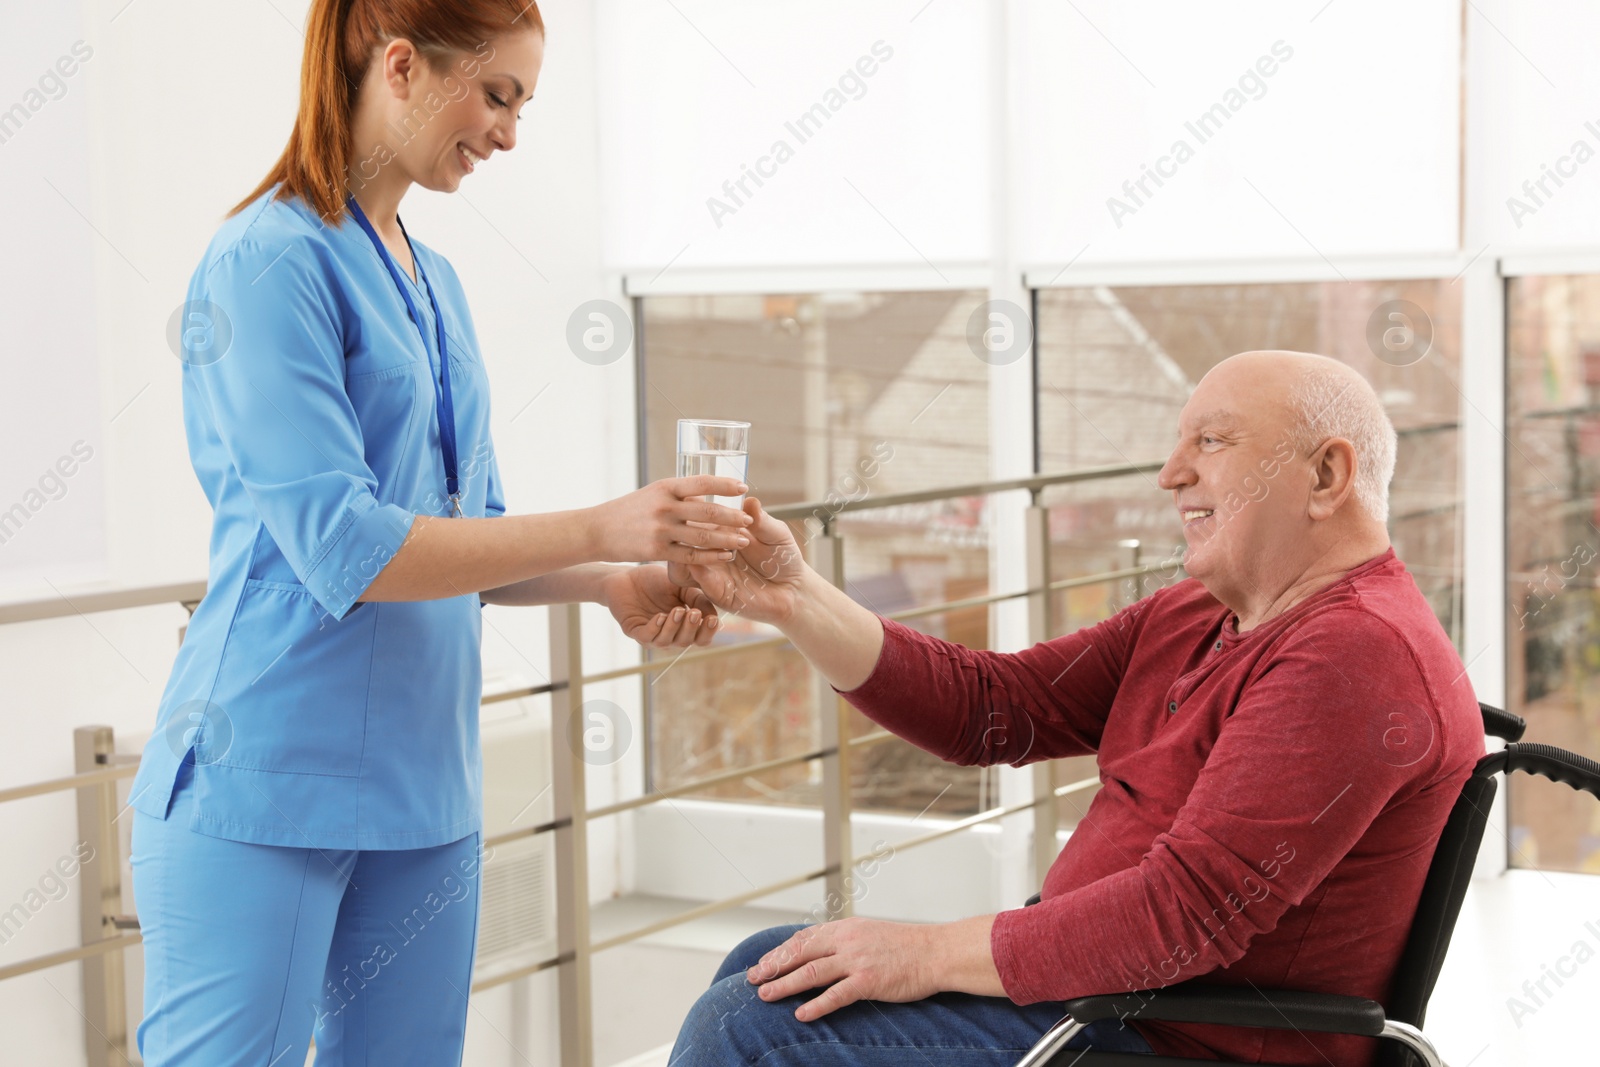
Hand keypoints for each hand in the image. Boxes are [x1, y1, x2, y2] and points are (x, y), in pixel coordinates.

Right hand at [589, 477, 752, 564]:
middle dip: (733, 517)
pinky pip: (691, 556)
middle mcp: (665, 506)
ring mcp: (661, 530)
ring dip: (727, 539)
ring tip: (744, 540)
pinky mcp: (657, 551)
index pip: (702, 482)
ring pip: (703, 536)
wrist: (597, 530)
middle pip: (708, 512)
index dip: (725, 485)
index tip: (744, 487)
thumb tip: (709, 499)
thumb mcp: (653, 494)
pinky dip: (711, 557)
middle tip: (749, 521)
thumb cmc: (629, 510)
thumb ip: (679, 497)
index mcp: (666, 487)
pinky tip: (725, 556)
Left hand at [601, 565, 720, 647]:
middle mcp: (669, 634)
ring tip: (677, 611)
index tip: (712, 619)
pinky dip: (654, 628)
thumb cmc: (655, 581)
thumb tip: (713, 615)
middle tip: (693, 613)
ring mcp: (651, 634)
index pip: (700, 638)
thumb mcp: (681, 587)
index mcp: (683, 626)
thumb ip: (698, 599)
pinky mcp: (634, 631)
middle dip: (691, 628)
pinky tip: (660, 616)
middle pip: (685, 642)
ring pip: (666, 641)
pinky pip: (646, 636)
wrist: (626, 574)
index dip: (708, 632)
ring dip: (674, 627)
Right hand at [682, 498, 808, 624]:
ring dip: (696, 550)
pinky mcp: (716, 591)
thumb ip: (762, 520)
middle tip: (712, 526)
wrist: (793, 590)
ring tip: (713, 545)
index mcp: (727, 531)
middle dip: (696, 529)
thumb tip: (750, 500)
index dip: (702, 508)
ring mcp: (713, 570)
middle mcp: (715, 549)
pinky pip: (701, 581)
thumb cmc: (784, 558)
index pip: (706, 516)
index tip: (703, 502)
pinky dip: (699, 572)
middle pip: (692, 536)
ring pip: (689, 558)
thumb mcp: (776, 534)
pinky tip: (702, 565)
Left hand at [745, 917, 937, 1020]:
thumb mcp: (869, 933)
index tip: (763, 963)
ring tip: (765, 995)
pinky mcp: (869, 981)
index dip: (780, 952)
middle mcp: (847, 940)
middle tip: (753, 979)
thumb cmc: (906, 946)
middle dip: (773, 966)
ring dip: (785, 985)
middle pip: (800, 952)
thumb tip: (822, 952)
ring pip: (812, 972)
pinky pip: (837, 994)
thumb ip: (845, 941)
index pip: (803, 938)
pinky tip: (801, 1015)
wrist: (936, 952)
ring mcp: (857, 960)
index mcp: (845, 928)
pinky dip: (817, 1005)